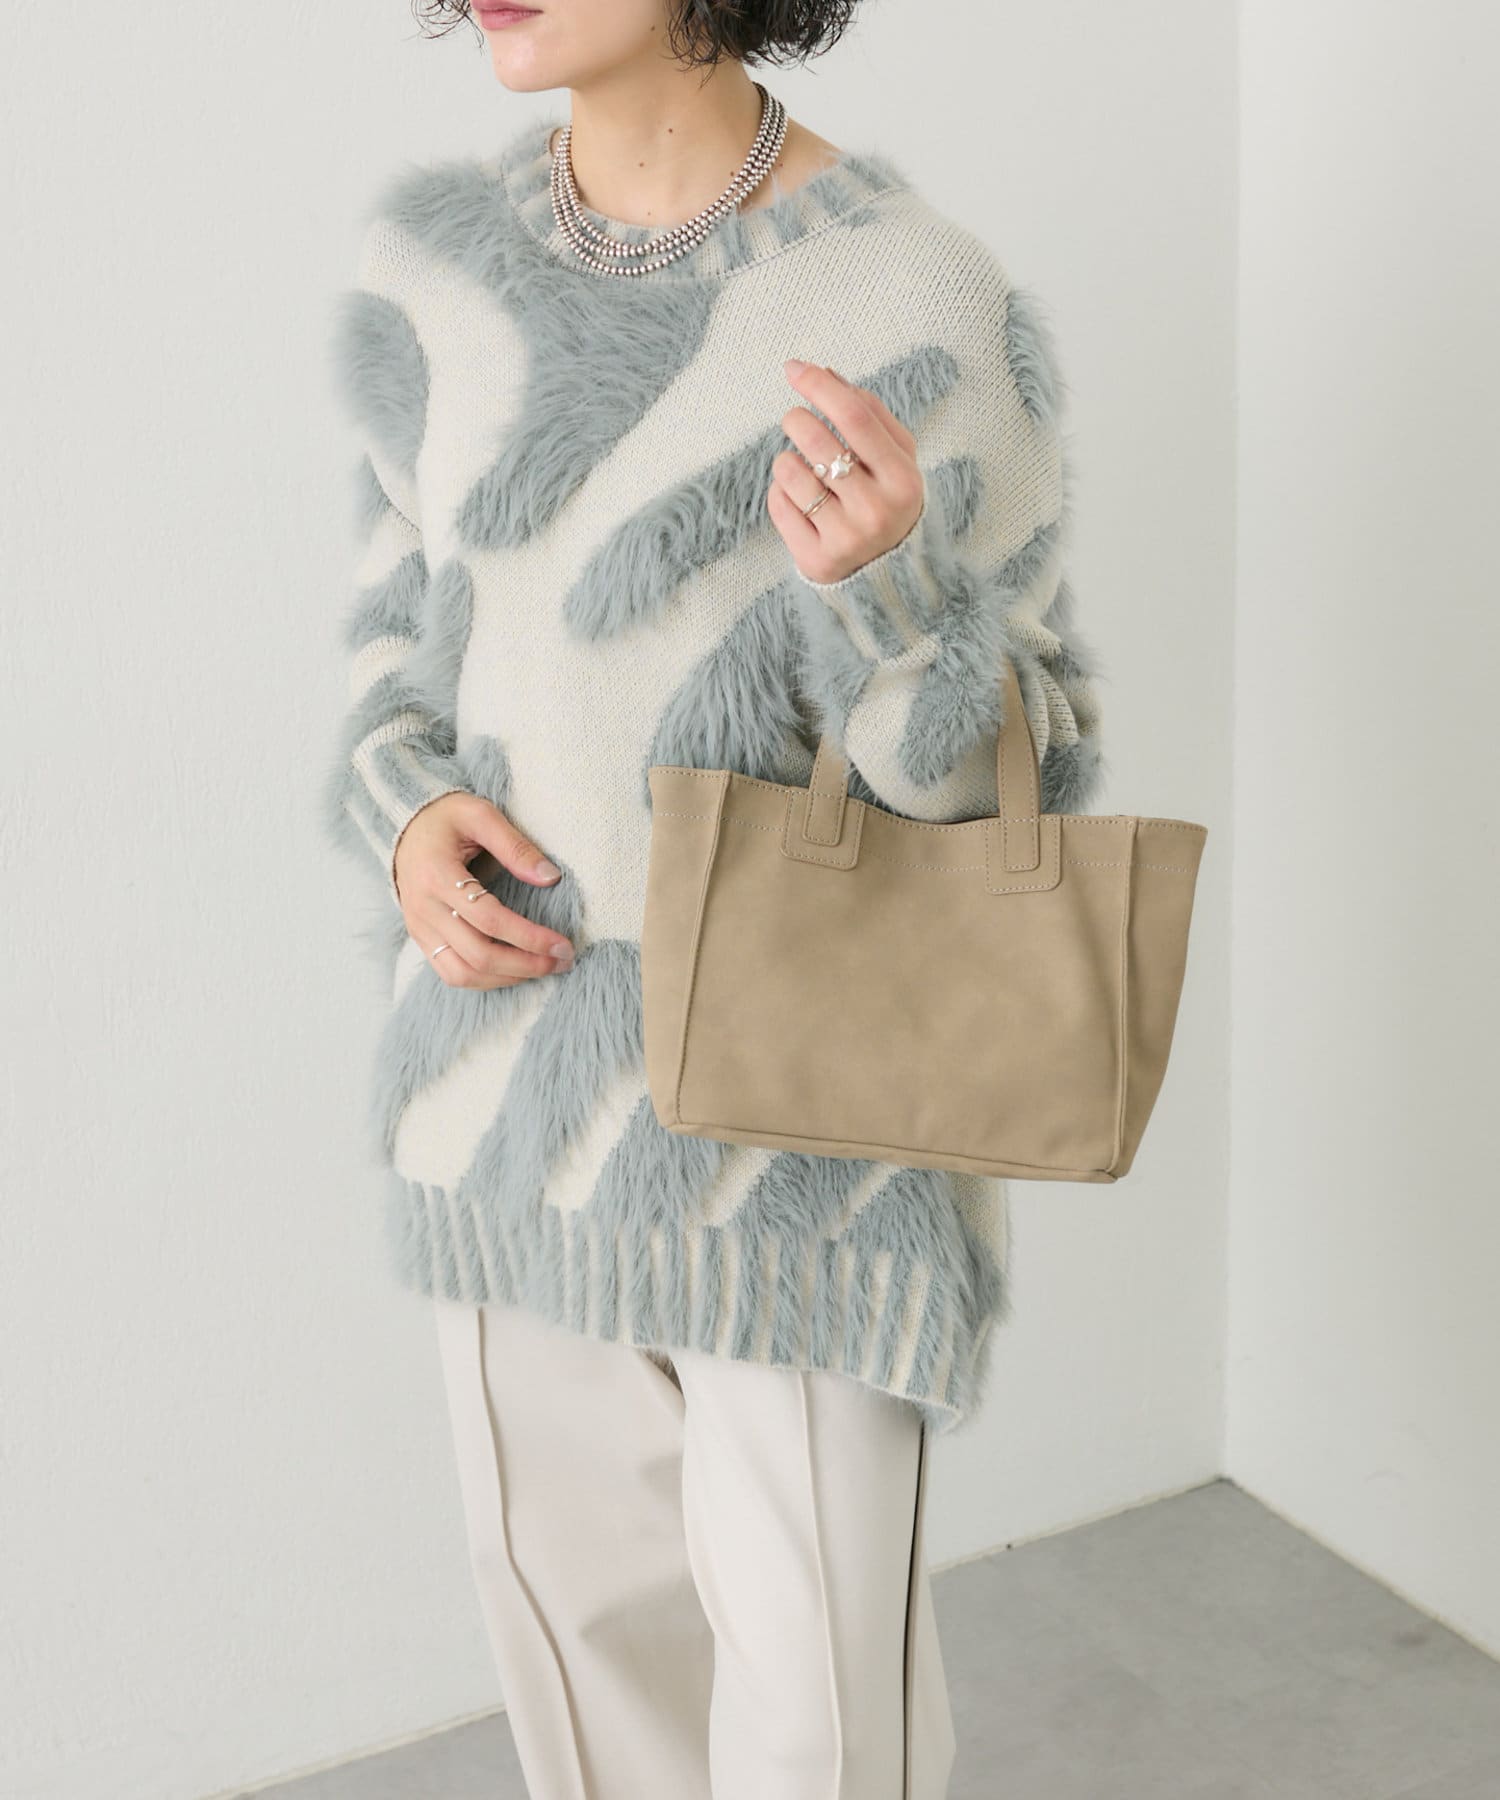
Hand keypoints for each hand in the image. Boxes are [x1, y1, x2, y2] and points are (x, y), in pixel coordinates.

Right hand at [393, 791, 575, 987]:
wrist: (404, 828)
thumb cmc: (445, 818)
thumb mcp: (480, 815)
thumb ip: (516, 846)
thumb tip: (551, 877)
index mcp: (438, 876)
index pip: (489, 919)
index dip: (529, 937)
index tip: (563, 944)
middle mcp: (424, 909)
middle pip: (478, 955)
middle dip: (526, 964)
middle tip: (562, 961)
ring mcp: (419, 928)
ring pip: (463, 974)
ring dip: (508, 978)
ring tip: (543, 969)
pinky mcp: (421, 939)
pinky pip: (451, 973)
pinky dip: (485, 980)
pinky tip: (515, 971)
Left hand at [767, 360, 924, 584]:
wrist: (888, 574)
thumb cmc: (887, 499)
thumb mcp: (895, 457)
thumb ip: (868, 412)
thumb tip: (825, 371)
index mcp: (903, 479)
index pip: (855, 416)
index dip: (820, 386)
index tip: (794, 369)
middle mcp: (876, 510)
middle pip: (818, 440)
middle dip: (797, 419)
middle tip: (797, 422)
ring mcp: (846, 539)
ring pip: (791, 472)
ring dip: (786, 460)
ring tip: (802, 468)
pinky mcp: (816, 559)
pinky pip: (778, 504)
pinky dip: (781, 492)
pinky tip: (799, 500)